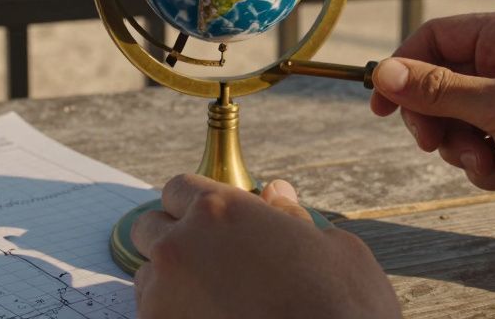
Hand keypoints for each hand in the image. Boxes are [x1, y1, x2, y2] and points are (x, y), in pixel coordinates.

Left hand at [131, 174, 397, 318]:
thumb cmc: (346, 308)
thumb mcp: (334, 249)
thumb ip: (292, 216)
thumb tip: (277, 194)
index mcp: (219, 211)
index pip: (178, 188)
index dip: (197, 204)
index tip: (214, 223)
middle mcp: (180, 247)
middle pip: (151, 229)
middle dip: (176, 239)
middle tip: (212, 262)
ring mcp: (163, 298)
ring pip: (148, 277)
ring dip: (172, 282)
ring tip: (216, 302)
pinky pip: (154, 315)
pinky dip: (176, 317)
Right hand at [370, 10, 494, 229]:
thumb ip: (439, 90)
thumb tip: (384, 72)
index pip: (434, 38)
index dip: (402, 70)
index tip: (380, 106)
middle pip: (439, 83)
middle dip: (436, 120)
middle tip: (436, 146)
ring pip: (457, 120)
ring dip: (463, 149)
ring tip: (490, 164)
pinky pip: (481, 144)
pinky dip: (488, 164)